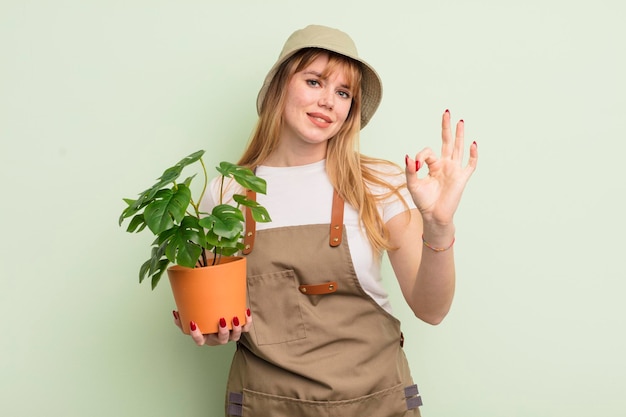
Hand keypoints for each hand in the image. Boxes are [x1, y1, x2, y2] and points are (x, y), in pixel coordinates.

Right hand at [172, 310, 252, 345]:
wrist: (221, 313)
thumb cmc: (205, 318)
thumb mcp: (193, 319)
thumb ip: (183, 318)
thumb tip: (175, 312)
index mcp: (206, 337)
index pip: (199, 341)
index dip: (196, 335)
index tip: (194, 323)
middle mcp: (218, 339)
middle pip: (220, 340)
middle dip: (221, 331)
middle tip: (221, 320)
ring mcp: (229, 335)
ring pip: (234, 337)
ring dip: (235, 328)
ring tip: (235, 318)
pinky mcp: (240, 329)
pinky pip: (245, 328)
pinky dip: (247, 321)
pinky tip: (245, 311)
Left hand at [405, 109, 477, 227]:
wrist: (433, 215)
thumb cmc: (423, 201)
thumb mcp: (413, 184)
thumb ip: (410, 170)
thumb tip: (408, 156)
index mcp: (433, 166)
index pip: (428, 152)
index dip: (421, 156)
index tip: (415, 165)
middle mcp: (445, 165)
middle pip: (447, 142)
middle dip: (446, 127)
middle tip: (446, 112)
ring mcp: (454, 170)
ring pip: (458, 148)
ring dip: (459, 135)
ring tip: (460, 121)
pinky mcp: (462, 178)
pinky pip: (470, 164)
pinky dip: (473, 154)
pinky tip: (473, 143)